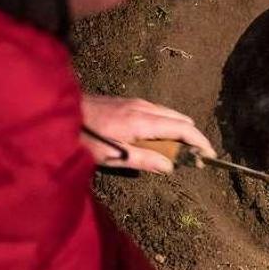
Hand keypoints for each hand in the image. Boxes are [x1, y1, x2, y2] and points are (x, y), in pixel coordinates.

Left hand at [80, 94, 214, 173]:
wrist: (59, 113)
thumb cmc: (83, 138)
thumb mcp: (113, 156)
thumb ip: (144, 160)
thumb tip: (170, 167)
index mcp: (144, 121)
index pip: (183, 128)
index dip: (200, 142)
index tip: (209, 155)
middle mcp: (144, 107)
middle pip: (180, 119)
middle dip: (191, 137)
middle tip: (192, 158)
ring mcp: (135, 102)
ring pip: (168, 114)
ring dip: (177, 131)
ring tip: (176, 151)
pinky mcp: (127, 102)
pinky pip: (157, 112)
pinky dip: (165, 125)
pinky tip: (156, 138)